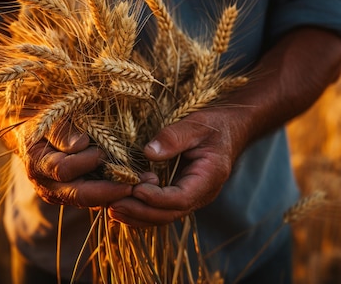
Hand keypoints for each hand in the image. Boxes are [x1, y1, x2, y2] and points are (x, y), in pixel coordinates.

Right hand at [22, 121, 133, 207]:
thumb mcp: (48, 119)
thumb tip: (80, 144)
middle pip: (80, 194)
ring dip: (118, 194)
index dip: (85, 162)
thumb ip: (61, 131)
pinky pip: (98, 200)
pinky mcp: (77, 197)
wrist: (37, 136)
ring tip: (144, 184)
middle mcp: (48, 187)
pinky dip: (116, 194)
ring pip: (92, 201)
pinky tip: (137, 186)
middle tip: (135, 182)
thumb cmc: (45, 121)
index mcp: (38, 165)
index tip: (104, 153)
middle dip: (109, 189)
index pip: (64, 169)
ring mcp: (63, 196)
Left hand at [108, 108, 242, 226]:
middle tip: (112, 204)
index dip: (156, 197)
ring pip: (162, 217)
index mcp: (209, 178)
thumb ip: (174, 137)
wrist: (230, 129)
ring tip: (110, 208)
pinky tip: (120, 205)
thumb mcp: (196, 124)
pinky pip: (160, 210)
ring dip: (136, 215)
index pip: (181, 198)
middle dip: (139, 212)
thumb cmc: (214, 124)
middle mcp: (201, 194)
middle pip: (169, 214)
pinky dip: (140, 211)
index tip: (134, 188)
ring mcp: (191, 198)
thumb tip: (149, 152)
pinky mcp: (179, 195)